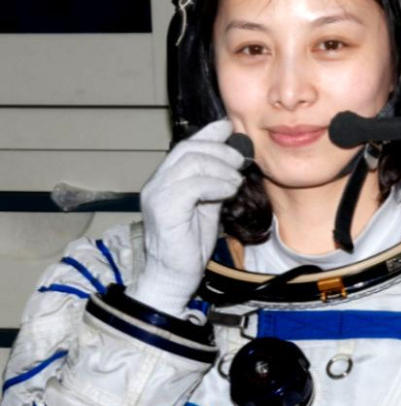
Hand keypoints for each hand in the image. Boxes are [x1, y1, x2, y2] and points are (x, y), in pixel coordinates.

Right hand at [128, 119, 245, 315]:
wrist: (173, 277)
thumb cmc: (189, 247)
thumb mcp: (206, 209)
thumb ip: (213, 186)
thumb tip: (231, 165)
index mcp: (165, 181)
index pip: (185, 146)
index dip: (208, 134)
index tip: (229, 128)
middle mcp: (156, 184)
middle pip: (188, 149)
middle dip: (219, 149)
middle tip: (240, 159)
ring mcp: (157, 195)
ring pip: (190, 163)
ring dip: (220, 167)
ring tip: (236, 179)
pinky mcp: (164, 210)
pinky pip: (192, 185)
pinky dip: (215, 184)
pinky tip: (229, 190)